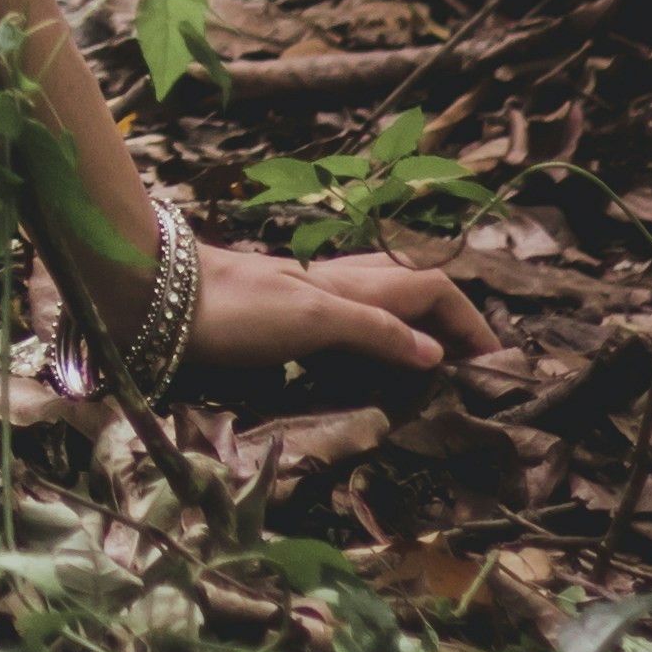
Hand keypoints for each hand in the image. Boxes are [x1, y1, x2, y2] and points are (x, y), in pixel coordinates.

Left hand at [187, 236, 493, 384]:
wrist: (155, 292)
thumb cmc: (233, 306)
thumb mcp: (311, 319)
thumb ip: (373, 330)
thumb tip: (438, 352)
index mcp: (353, 284)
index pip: (432, 288)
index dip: (469, 319)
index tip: (497, 361)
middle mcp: (336, 283)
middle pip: (411, 288)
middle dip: (449, 318)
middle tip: (472, 366)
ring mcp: (307, 293)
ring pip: (380, 300)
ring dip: (414, 325)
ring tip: (432, 368)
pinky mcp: (281, 312)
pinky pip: (348, 319)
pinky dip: (375, 337)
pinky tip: (363, 361)